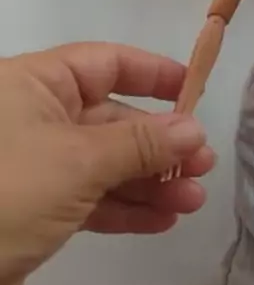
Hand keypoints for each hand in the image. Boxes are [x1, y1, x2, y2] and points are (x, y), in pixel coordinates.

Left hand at [0, 42, 214, 284]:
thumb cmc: (8, 191)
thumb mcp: (79, 161)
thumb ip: (140, 144)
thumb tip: (193, 129)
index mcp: (35, 84)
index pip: (104, 63)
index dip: (152, 73)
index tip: (195, 91)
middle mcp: (36, 117)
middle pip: (112, 119)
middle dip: (160, 143)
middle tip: (203, 165)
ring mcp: (37, 164)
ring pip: (106, 163)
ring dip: (150, 181)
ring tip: (193, 200)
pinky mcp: (37, 207)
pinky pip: (92, 198)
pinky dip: (126, 208)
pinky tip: (162, 220)